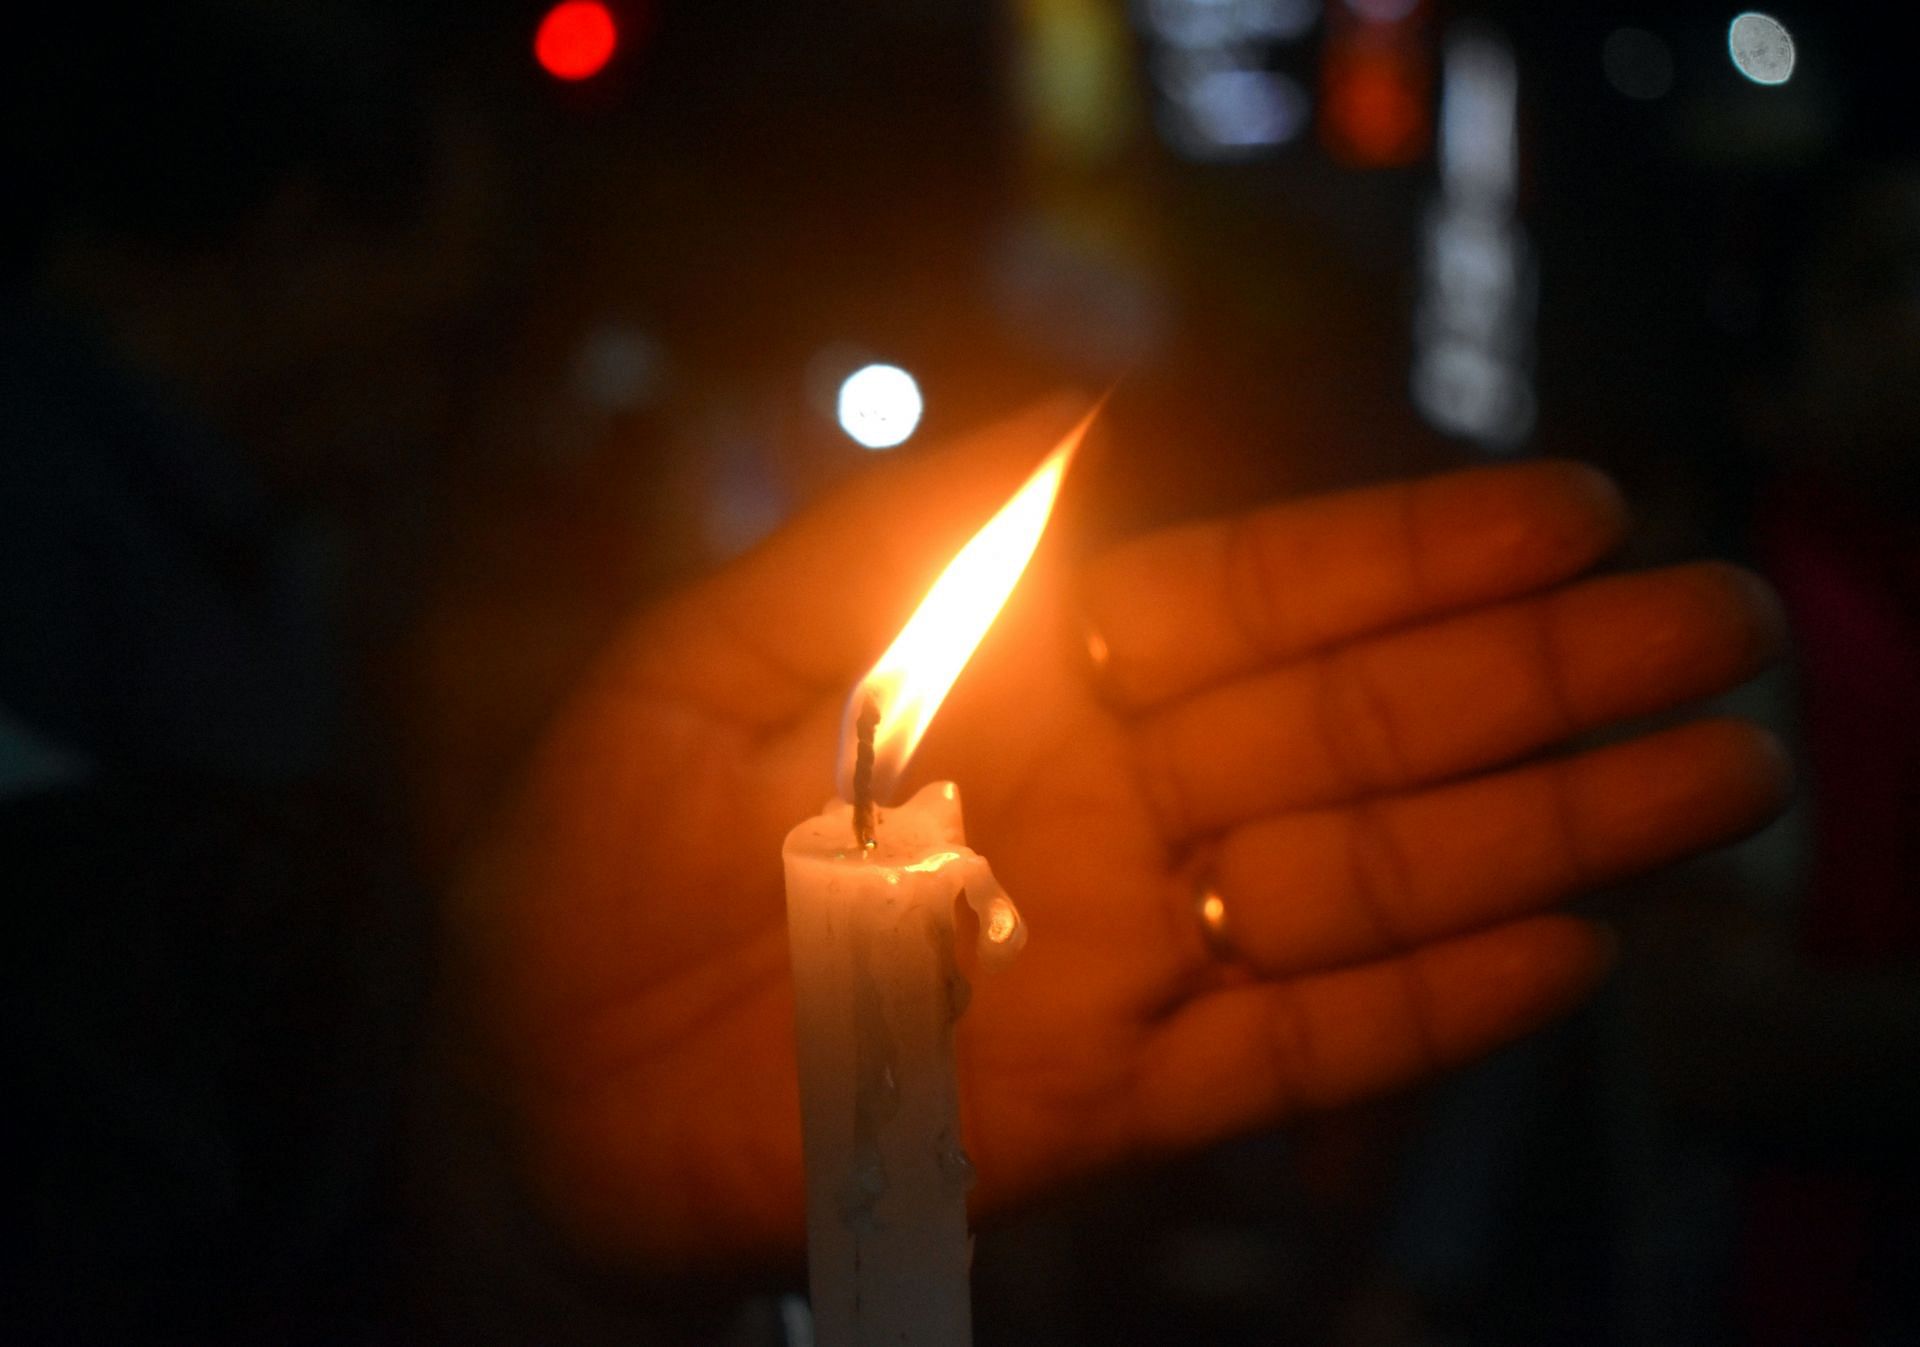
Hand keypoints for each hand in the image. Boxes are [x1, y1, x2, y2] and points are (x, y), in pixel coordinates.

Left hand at [463, 401, 1787, 1269]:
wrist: (532, 1080)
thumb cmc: (592, 854)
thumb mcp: (710, 654)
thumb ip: (894, 542)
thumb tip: (1083, 413)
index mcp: (1022, 682)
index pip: (1257, 601)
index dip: (1410, 554)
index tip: (1567, 506)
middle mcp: (1105, 808)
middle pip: (1356, 730)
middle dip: (1538, 677)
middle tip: (1714, 623)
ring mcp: (1118, 953)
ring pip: (1363, 879)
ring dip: (1538, 830)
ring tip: (1707, 778)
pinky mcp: (1101, 1100)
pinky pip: (1290, 1047)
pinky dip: (1426, 1005)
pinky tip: (1562, 951)